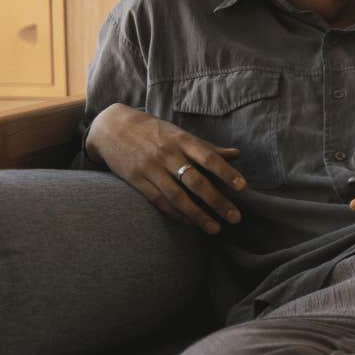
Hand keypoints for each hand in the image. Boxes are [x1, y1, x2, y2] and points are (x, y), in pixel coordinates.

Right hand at [85, 103, 245, 234]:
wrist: (111, 126)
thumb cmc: (153, 131)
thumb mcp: (179, 133)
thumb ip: (207, 147)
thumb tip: (237, 154)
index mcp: (181, 140)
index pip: (208, 157)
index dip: (226, 172)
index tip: (243, 187)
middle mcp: (167, 155)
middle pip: (196, 181)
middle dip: (217, 201)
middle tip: (235, 217)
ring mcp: (150, 168)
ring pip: (177, 196)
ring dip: (198, 215)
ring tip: (215, 228)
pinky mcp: (136, 180)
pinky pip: (159, 201)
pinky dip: (175, 214)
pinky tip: (190, 223)